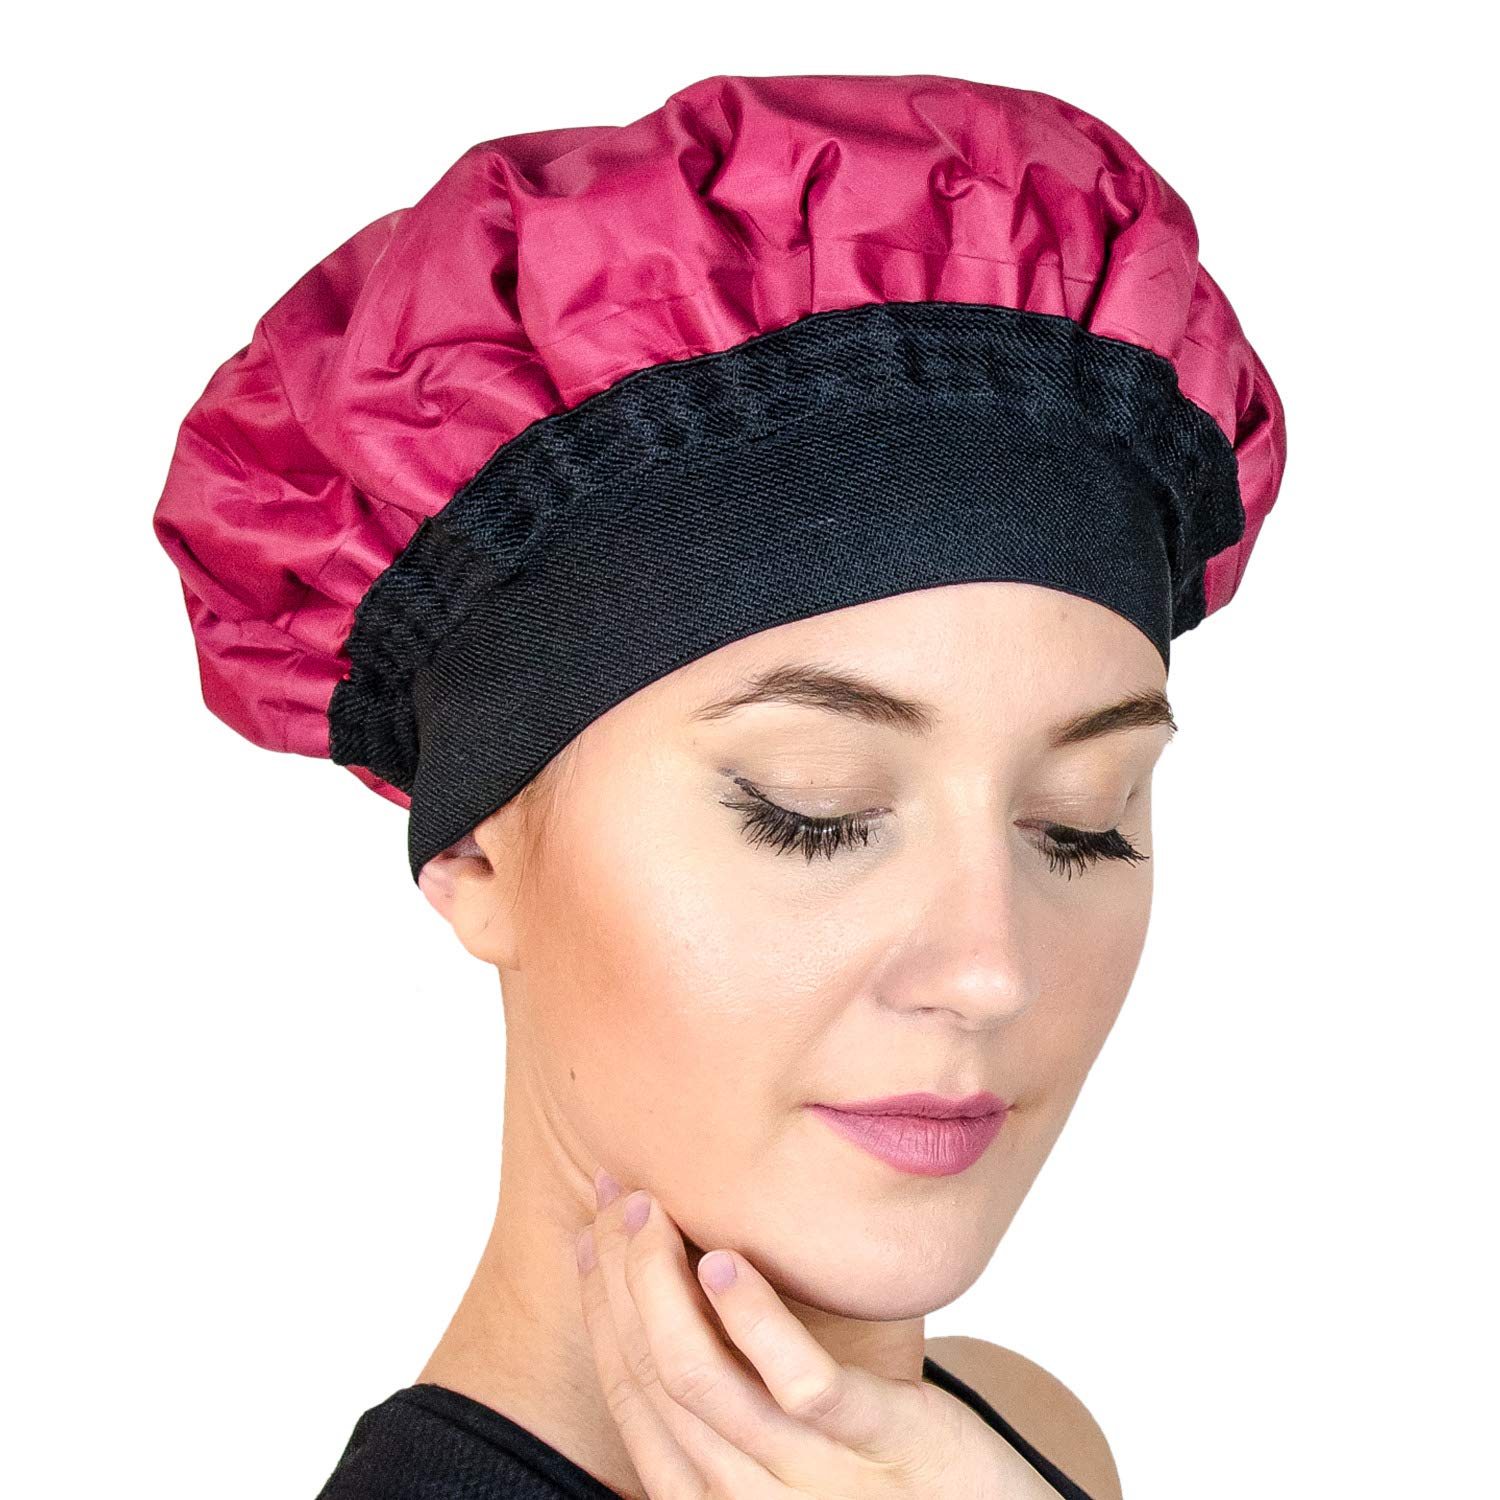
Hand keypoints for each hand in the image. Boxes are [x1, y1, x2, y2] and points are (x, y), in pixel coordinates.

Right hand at [575, 1168, 1061, 1497]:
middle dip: (622, 1277)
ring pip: (697, 1378)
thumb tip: (680, 1301)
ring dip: (662, 1283)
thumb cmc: (890, 1482)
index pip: (631, 1393)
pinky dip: (751, 1317)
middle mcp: (747, 1498)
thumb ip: (739, 1402)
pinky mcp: (879, 1440)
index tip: (589, 1232)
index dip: (600, 1307)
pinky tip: (725, 1258)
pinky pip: (798, 1381)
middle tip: (618, 1197)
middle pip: (652, 1374)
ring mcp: (810, 1476)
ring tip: (656, 1210)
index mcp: (713, 1497)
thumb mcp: (795, 1452)